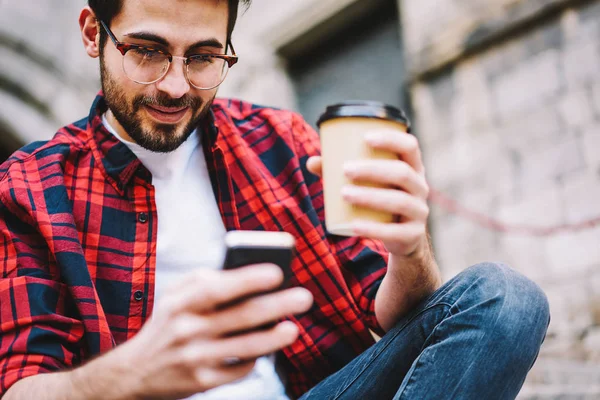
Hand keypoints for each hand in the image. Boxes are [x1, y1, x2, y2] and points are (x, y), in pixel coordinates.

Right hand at [112, 264, 312, 399]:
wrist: (134, 371)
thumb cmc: (166, 323)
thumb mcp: (175, 294)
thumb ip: (205, 279)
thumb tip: (248, 273)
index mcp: (183, 302)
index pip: (220, 287)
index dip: (250, 279)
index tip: (278, 272)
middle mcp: (188, 329)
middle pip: (242, 316)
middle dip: (278, 306)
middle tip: (305, 298)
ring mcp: (196, 358)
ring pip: (246, 347)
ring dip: (275, 338)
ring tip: (294, 329)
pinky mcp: (202, 382)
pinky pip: (240, 370)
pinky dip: (256, 360)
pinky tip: (268, 349)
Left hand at [307, 130, 429, 256]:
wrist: (402, 237)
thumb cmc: (380, 199)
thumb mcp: (367, 183)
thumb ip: (341, 172)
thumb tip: (312, 162)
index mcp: (413, 167)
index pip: (410, 146)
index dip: (392, 138)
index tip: (366, 137)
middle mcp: (421, 187)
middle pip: (402, 173)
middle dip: (373, 169)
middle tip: (345, 169)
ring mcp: (419, 211)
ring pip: (399, 201)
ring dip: (371, 196)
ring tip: (344, 194)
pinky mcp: (413, 234)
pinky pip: (395, 232)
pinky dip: (373, 229)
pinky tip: (354, 226)